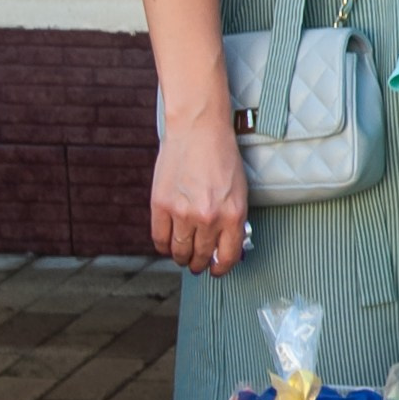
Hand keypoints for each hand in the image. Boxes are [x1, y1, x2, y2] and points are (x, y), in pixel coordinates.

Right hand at [151, 105, 248, 276]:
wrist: (198, 129)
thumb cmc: (222, 157)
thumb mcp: (239, 191)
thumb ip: (233, 220)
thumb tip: (225, 246)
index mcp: (232, 215)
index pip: (227, 257)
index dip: (221, 268)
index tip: (217, 270)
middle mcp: (208, 218)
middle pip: (202, 256)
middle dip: (200, 264)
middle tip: (198, 265)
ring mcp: (182, 212)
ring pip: (179, 251)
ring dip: (181, 258)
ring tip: (183, 257)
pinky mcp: (160, 204)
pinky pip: (159, 238)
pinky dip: (163, 246)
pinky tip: (167, 245)